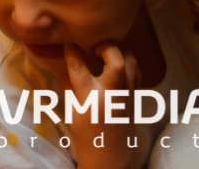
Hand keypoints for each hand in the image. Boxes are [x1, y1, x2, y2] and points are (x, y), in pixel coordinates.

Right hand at [64, 39, 133, 168]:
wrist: (109, 155)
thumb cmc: (86, 132)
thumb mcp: (73, 109)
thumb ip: (70, 84)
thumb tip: (61, 60)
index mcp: (89, 100)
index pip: (79, 69)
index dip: (72, 52)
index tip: (69, 44)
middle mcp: (111, 96)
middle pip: (116, 62)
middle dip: (106, 46)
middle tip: (95, 46)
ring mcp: (126, 95)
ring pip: (131, 62)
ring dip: (120, 50)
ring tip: (107, 50)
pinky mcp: (136, 96)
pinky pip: (136, 71)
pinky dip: (128, 61)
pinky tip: (118, 61)